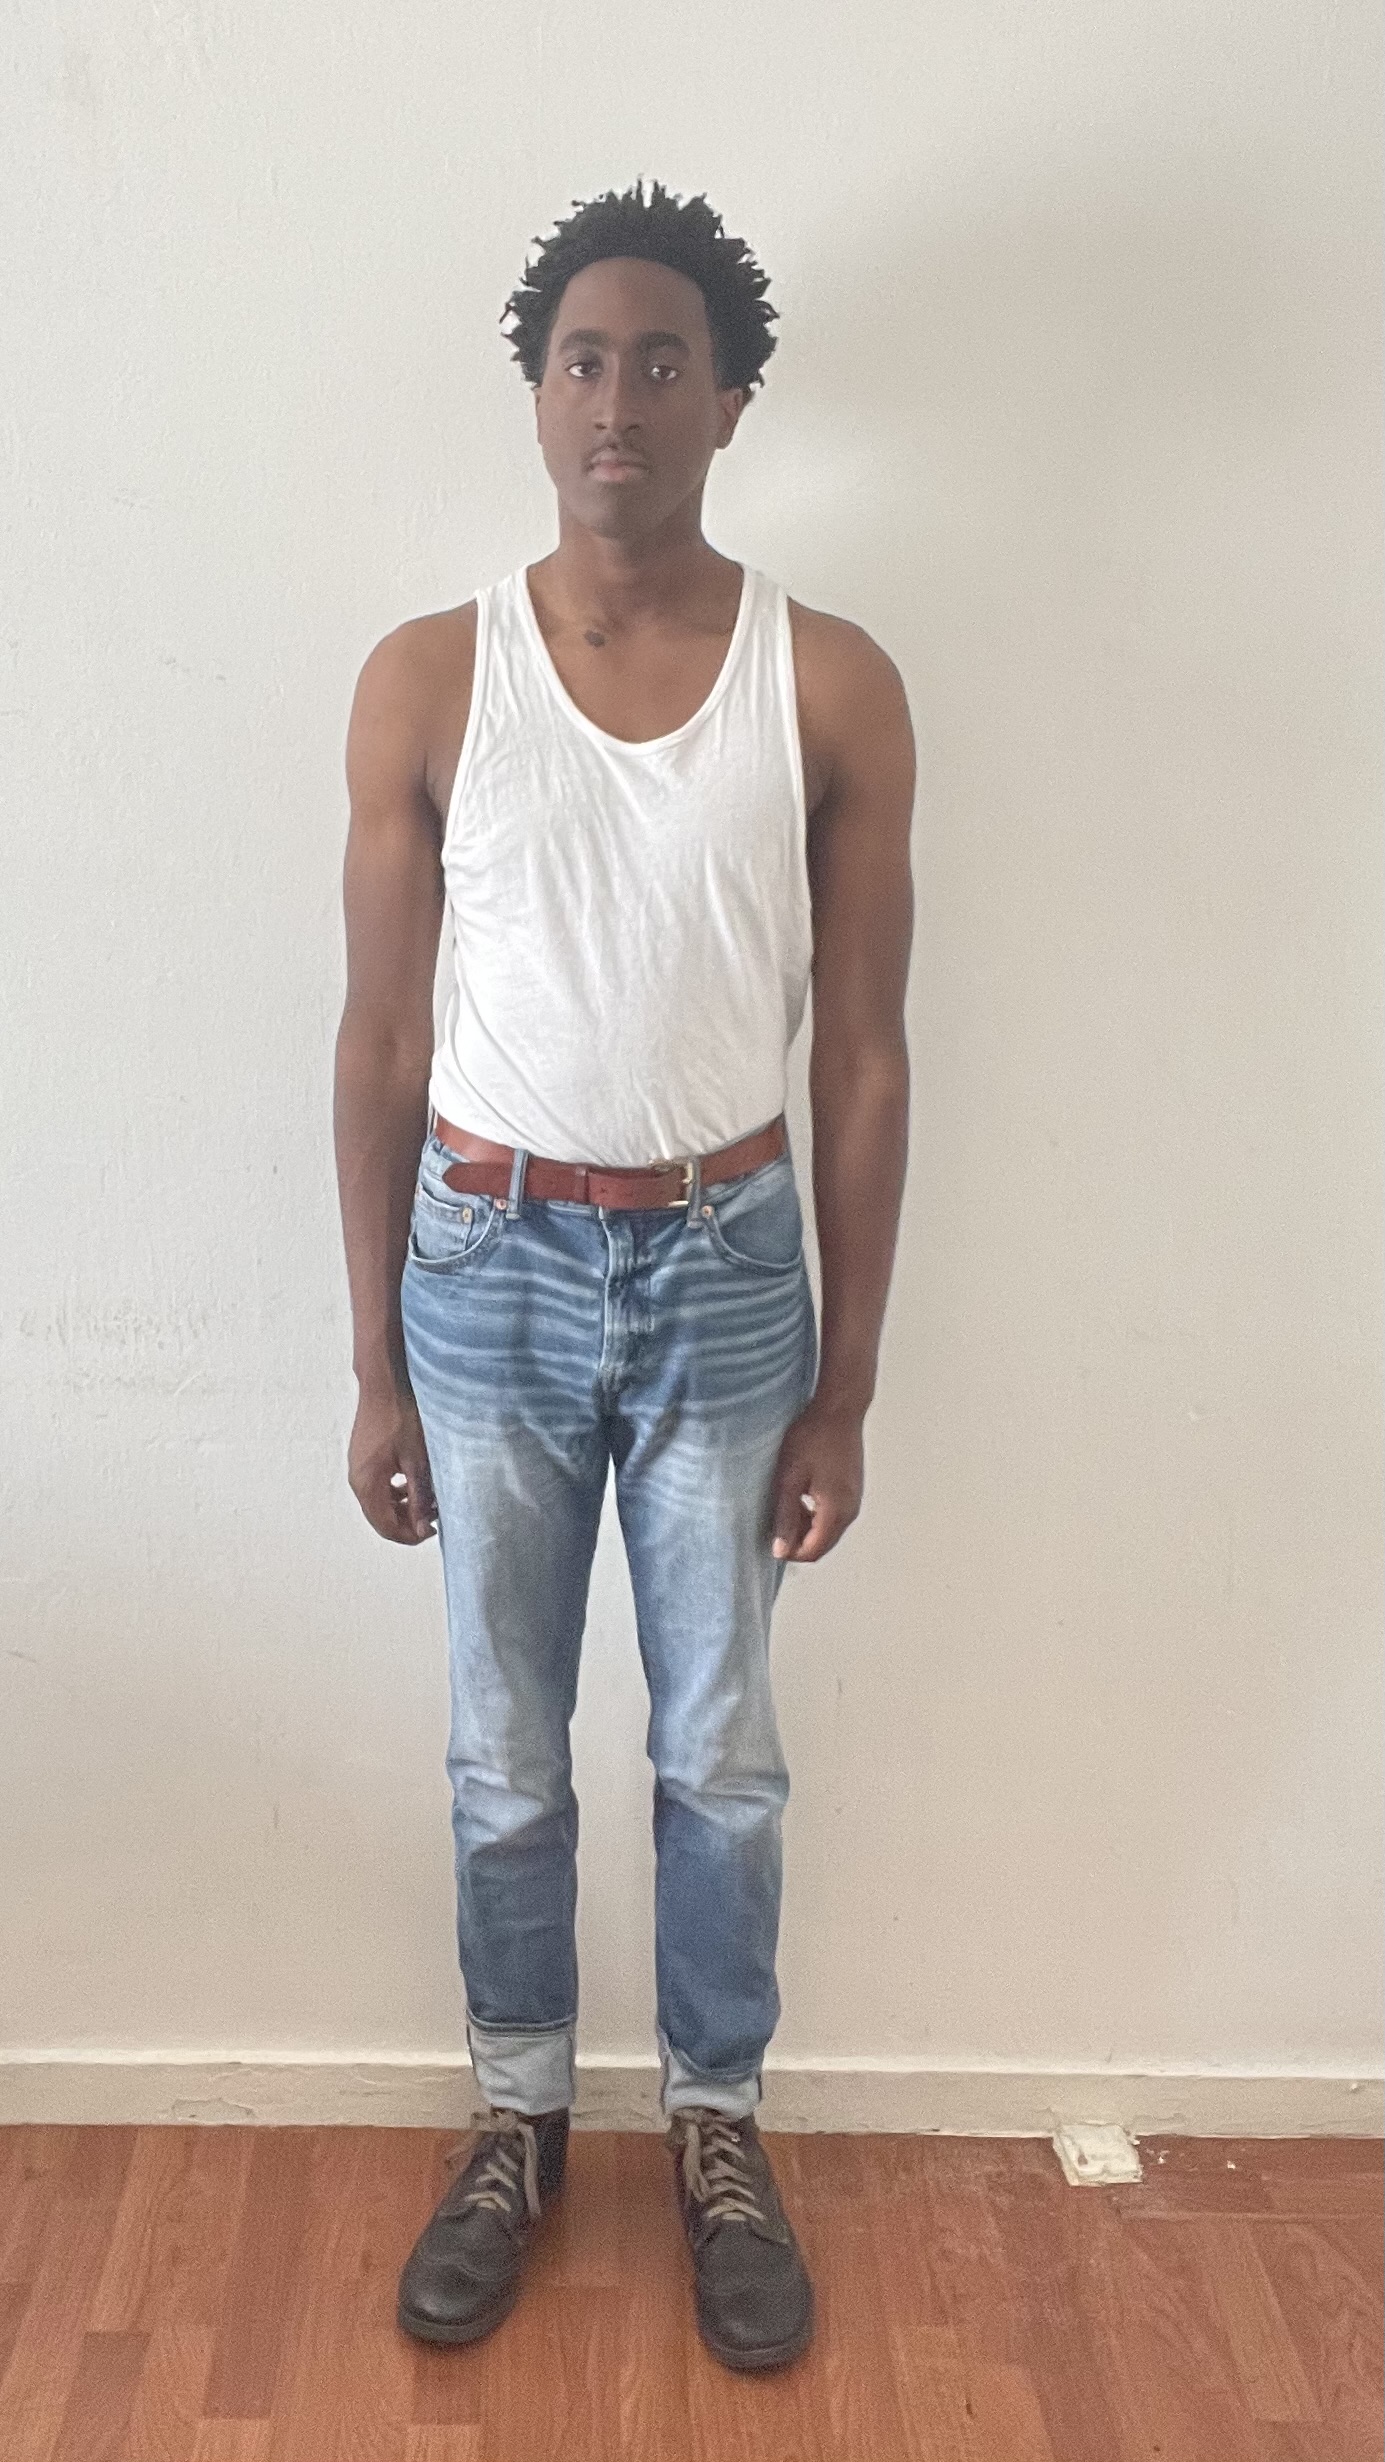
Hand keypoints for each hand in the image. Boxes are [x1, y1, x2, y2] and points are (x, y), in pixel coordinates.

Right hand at [348, 1381, 437, 1543]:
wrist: (384, 1384)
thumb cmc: (400, 1417)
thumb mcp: (417, 1460)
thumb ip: (419, 1497)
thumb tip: (422, 1528)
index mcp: (367, 1483)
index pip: (386, 1527)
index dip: (410, 1536)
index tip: (432, 1530)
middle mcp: (357, 1479)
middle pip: (380, 1517)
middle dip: (407, 1522)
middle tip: (433, 1516)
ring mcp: (358, 1467)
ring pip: (379, 1502)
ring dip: (402, 1507)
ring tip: (428, 1499)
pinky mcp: (363, 1457)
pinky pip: (377, 1486)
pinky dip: (396, 1491)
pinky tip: (414, 1483)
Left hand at [769, 1397, 864, 1563]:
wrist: (839, 1410)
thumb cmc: (812, 1437)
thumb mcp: (789, 1478)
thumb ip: (785, 1516)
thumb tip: (780, 1550)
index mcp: (836, 1511)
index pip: (813, 1551)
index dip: (789, 1552)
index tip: (770, 1539)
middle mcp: (851, 1510)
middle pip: (822, 1545)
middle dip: (798, 1541)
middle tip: (776, 1521)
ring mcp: (854, 1500)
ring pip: (828, 1531)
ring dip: (806, 1527)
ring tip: (786, 1506)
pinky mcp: (853, 1490)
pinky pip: (834, 1516)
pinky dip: (816, 1516)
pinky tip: (801, 1496)